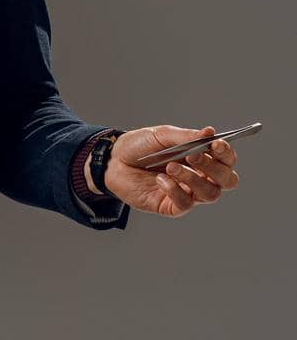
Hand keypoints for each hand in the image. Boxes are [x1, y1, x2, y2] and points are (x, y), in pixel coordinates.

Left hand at [101, 126, 240, 217]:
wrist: (113, 160)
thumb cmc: (140, 146)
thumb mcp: (163, 136)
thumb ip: (187, 136)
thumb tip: (210, 132)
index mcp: (202, 158)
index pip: (227, 160)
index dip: (226, 154)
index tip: (215, 144)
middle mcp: (199, 177)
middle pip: (227, 180)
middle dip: (214, 168)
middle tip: (193, 156)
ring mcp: (187, 193)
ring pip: (210, 194)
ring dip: (193, 179)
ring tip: (171, 166)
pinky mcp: (171, 206)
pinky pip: (185, 205)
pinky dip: (175, 191)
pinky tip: (160, 179)